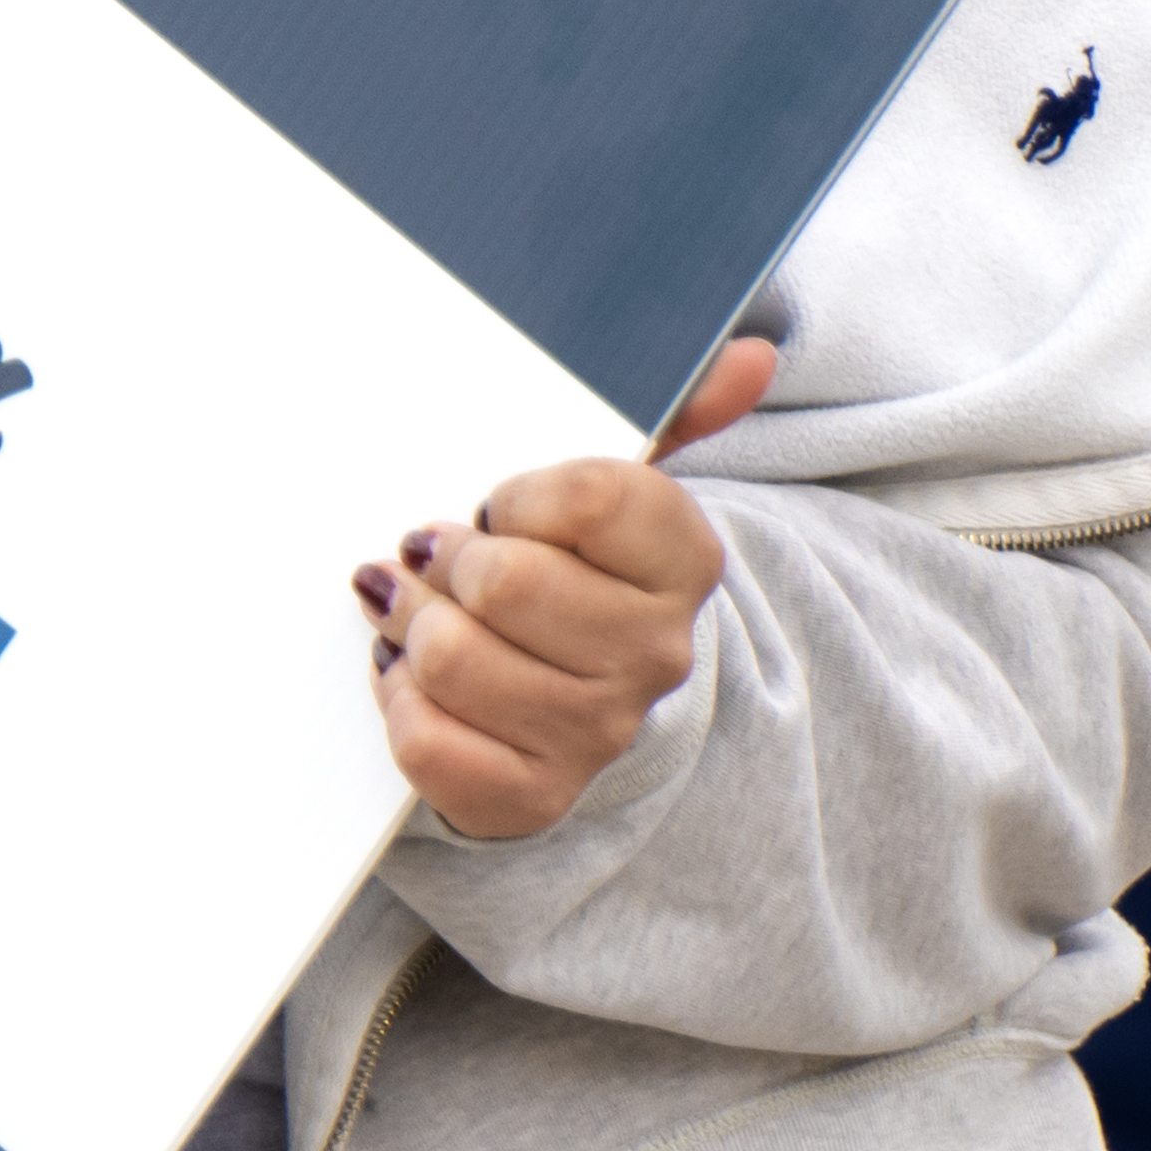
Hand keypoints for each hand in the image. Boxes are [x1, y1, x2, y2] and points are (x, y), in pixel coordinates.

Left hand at [356, 333, 774, 841]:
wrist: (571, 700)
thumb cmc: (574, 571)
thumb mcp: (615, 489)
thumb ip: (674, 412)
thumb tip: (751, 355)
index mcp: (682, 562)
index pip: (592, 497)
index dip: (520, 495)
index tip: (504, 505)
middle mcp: (651, 652)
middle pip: (503, 582)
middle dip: (448, 560)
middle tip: (444, 558)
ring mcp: (593, 732)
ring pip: (451, 657)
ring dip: (411, 626)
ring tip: (423, 614)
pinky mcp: (529, 795)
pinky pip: (427, 739)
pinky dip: (398, 701)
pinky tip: (414, 678)